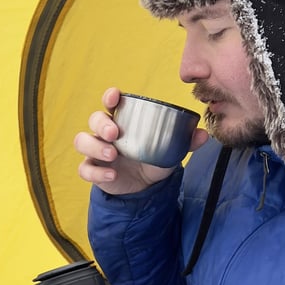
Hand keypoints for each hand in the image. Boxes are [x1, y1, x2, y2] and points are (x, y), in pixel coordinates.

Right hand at [74, 87, 208, 195]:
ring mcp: (97, 152)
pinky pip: (85, 169)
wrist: (145, 188)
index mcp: (123, 121)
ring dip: (94, 146)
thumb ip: (185, 142)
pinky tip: (112, 175)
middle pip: (94, 119)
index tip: (116, 96)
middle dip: (101, 124)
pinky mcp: (94, 170)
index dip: (110, 96)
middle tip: (114, 133)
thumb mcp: (170, 151)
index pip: (110, 102)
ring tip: (112, 155)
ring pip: (82, 141)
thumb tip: (203, 134)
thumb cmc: (153, 160)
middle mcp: (106, 134)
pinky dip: (96, 172)